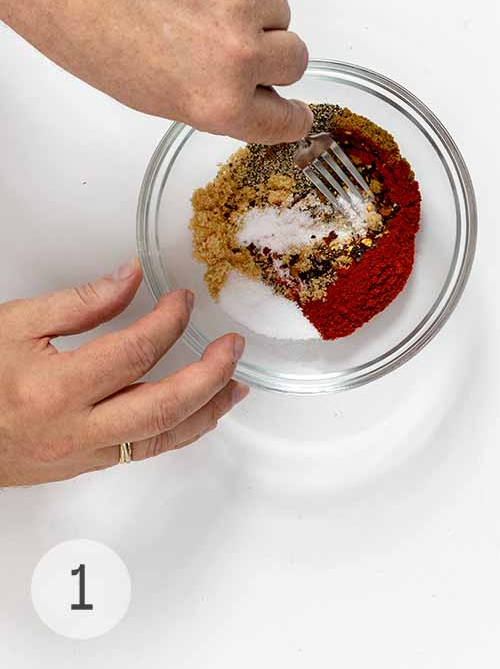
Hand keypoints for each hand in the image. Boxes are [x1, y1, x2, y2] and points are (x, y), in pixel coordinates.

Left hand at [0, 0, 312, 143]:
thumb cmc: (94, 32)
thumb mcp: (158, 97)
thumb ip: (218, 99)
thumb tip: (253, 90)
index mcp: (218, 104)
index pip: (286, 121)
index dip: (291, 113)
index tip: (294, 108)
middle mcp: (238, 57)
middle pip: (296, 59)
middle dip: (271, 53)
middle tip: (231, 38)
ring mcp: (243, 1)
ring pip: (283, 10)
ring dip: (255, 6)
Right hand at [0, 259, 248, 486]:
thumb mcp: (17, 323)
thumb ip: (80, 302)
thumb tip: (130, 277)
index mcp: (55, 389)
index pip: (135, 352)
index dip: (169, 322)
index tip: (182, 300)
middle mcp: (75, 430)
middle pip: (163, 407)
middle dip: (209, 375)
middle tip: (232, 346)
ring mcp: (83, 455)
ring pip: (162, 440)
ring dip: (207, 411)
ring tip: (235, 385)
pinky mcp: (85, 466)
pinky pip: (145, 452)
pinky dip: (180, 431)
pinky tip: (198, 413)